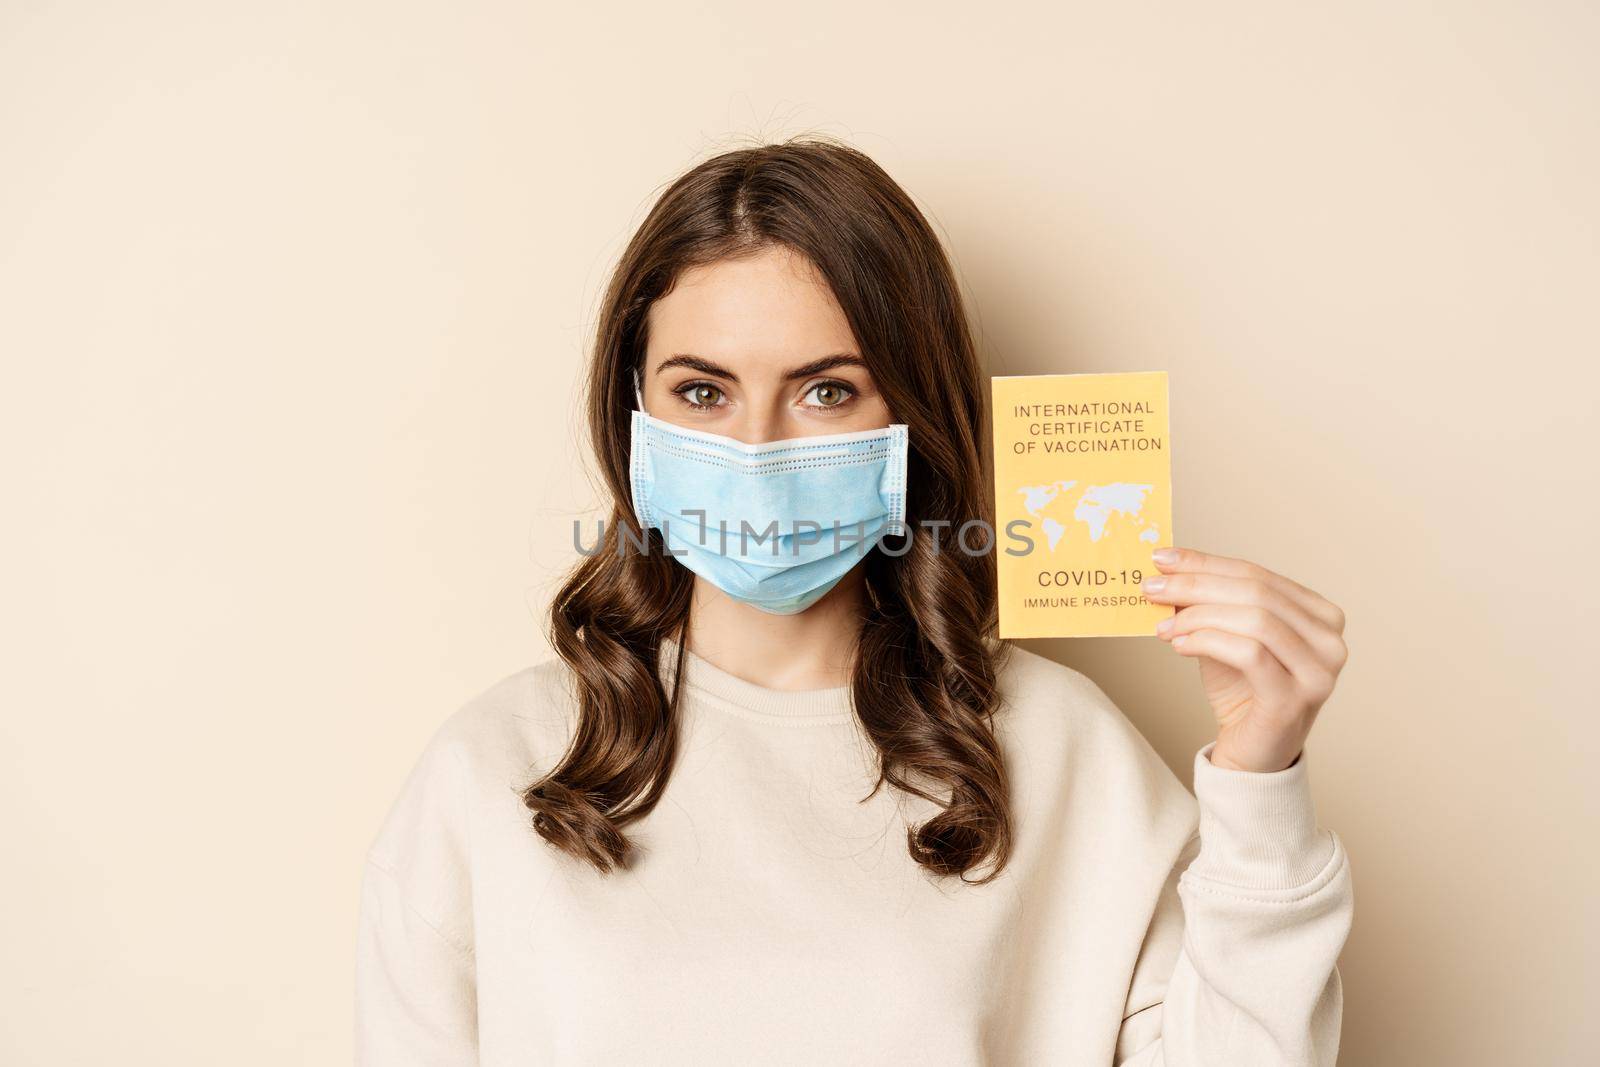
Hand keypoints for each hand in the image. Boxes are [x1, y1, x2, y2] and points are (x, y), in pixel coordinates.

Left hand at [1142, 546, 1347, 773]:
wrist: (1252, 754)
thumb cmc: (1241, 691)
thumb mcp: (1224, 635)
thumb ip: (1208, 602)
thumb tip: (1167, 566)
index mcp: (1319, 614)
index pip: (1257, 573)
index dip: (1205, 563)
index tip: (1161, 559)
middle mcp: (1330, 640)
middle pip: (1256, 592)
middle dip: (1195, 585)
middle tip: (1152, 588)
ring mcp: (1319, 671)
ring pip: (1255, 619)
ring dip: (1198, 616)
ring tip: (1164, 625)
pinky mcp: (1296, 699)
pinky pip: (1248, 654)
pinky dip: (1207, 642)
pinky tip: (1178, 645)